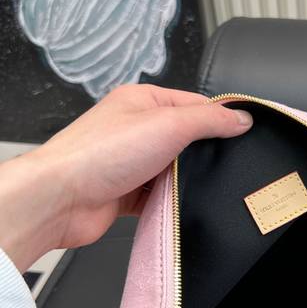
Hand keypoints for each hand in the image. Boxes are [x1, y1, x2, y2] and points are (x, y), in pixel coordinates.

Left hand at [0, 85, 252, 271]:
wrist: (62, 198)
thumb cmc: (100, 153)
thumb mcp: (169, 124)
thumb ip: (209, 120)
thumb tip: (241, 118)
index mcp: (143, 101)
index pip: (194, 104)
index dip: (219, 118)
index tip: (244, 132)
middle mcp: (135, 128)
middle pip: (186, 140)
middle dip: (202, 155)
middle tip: (222, 165)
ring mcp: (130, 162)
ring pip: (174, 171)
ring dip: (183, 182)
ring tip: (193, 187)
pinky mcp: (126, 193)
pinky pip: (159, 198)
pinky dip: (169, 203)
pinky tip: (174, 205)